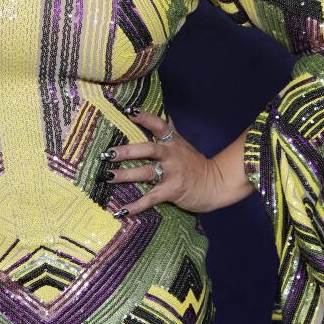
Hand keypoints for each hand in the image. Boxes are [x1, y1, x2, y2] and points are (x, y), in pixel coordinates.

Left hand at [101, 110, 232, 216]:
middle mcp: (171, 155)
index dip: (145, 118)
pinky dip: (136, 206)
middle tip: (108, 154)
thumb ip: (171, 130)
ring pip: (146, 172)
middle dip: (127, 151)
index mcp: (173, 142)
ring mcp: (172, 173)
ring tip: (108, 177)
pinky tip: (121, 211)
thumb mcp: (183, 144)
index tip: (128, 112)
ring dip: (125, 175)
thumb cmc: (195, 164)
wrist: (216, 184)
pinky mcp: (172, 191)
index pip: (159, 125)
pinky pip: (151, 198)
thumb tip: (164, 114)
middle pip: (148, 149)